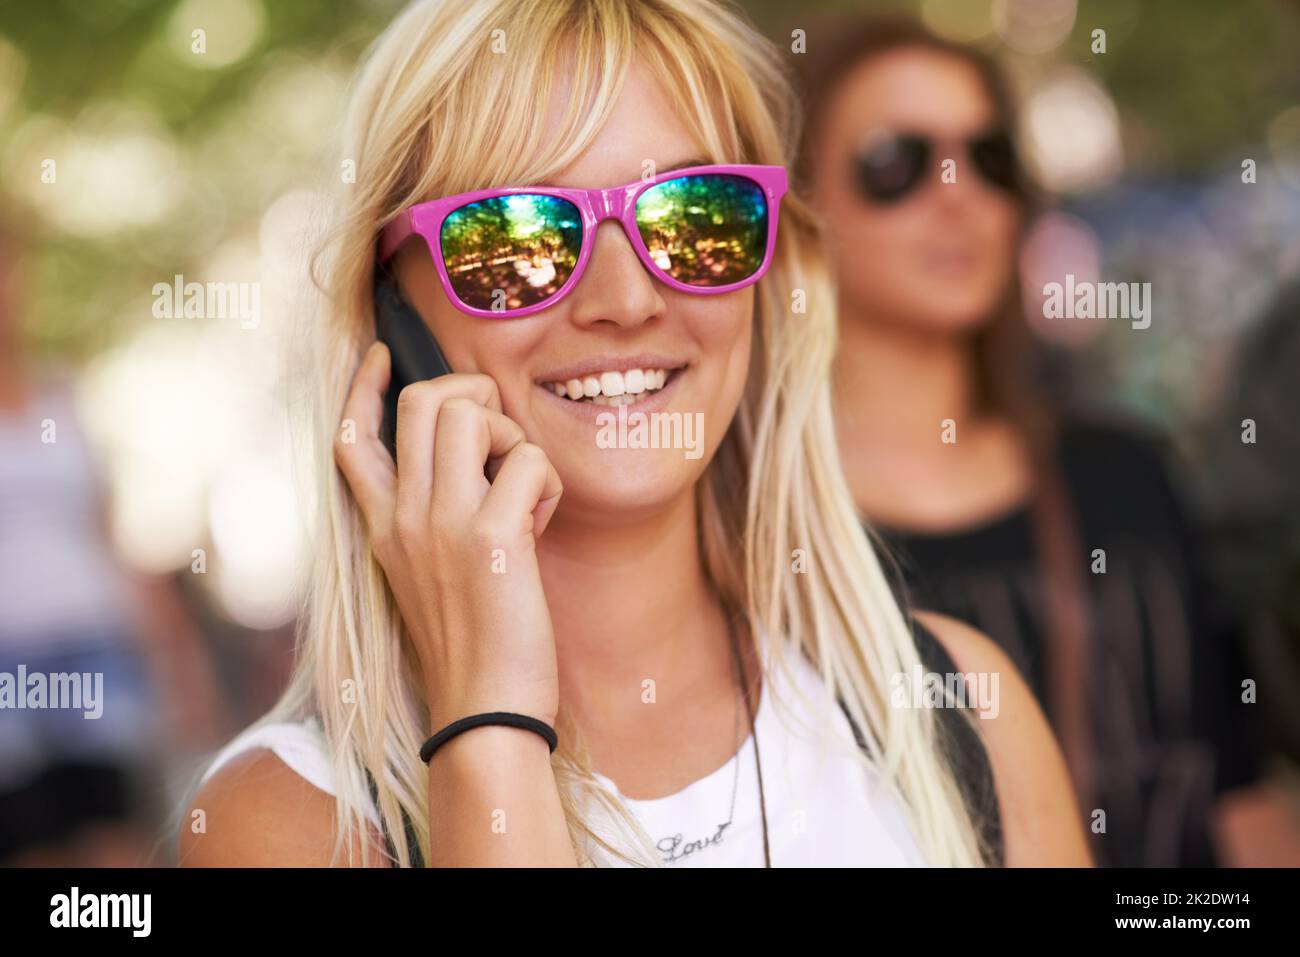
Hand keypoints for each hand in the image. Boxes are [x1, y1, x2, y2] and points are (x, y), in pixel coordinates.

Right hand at [333, 342, 563, 731]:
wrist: (483, 712)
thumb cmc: (471, 646)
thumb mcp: (427, 577)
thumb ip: (431, 522)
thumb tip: (471, 467)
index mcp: (382, 526)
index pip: (352, 436)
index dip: (365, 385)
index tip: (383, 353)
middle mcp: (403, 516)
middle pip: (423, 400)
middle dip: (472, 395)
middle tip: (500, 441)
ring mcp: (442, 523)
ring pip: (471, 412)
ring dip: (512, 436)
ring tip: (522, 489)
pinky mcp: (492, 537)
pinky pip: (527, 459)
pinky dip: (546, 480)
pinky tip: (540, 524)